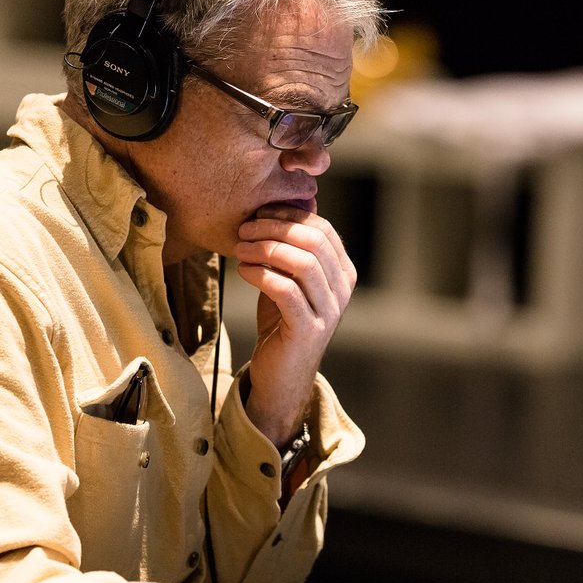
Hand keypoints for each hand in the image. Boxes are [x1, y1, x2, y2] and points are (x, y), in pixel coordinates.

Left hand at [233, 204, 356, 446]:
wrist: (282, 375)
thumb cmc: (282, 322)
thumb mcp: (289, 279)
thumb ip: (291, 248)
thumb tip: (282, 206)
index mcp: (343, 272)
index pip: (322, 229)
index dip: (288, 216)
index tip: (257, 214)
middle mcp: (343, 290)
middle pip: (314, 242)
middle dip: (274, 229)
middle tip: (244, 229)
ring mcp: (329, 311)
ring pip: (303, 263)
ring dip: (265, 249)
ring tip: (240, 248)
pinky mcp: (308, 329)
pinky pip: (286, 290)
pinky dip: (261, 274)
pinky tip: (243, 271)